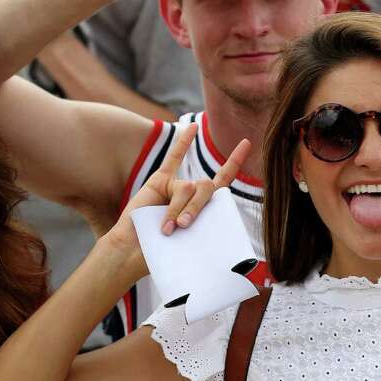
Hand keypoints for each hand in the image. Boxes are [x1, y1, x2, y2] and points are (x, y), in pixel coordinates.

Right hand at [103, 123, 251, 272]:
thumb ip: (202, 220)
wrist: (134, 253)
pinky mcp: (159, 182)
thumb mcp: (191, 241)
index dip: (234, 162)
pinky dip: (183, 143)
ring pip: (188, 187)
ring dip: (177, 208)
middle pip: (208, 188)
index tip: (246, 142)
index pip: (224, 180)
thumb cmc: (163, 253)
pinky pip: (173, 159)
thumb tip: (196, 195)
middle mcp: (193, 195)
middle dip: (197, 207)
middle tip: (183, 226)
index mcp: (205, 208)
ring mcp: (176, 186)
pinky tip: (192, 127)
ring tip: (166, 229)